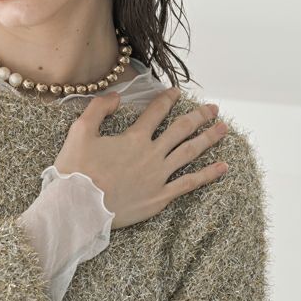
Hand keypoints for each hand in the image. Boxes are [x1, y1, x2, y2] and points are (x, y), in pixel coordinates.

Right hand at [54, 88, 228, 228]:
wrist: (79, 208)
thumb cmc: (76, 171)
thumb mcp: (79, 132)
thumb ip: (98, 109)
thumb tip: (116, 96)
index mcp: (134, 138)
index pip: (156, 112)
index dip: (167, 99)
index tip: (177, 92)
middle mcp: (151, 154)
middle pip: (182, 129)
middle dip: (199, 116)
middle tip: (213, 109)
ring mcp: (159, 176)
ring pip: (190, 152)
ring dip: (209, 138)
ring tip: (223, 129)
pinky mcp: (160, 197)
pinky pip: (190, 183)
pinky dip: (208, 174)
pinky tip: (223, 167)